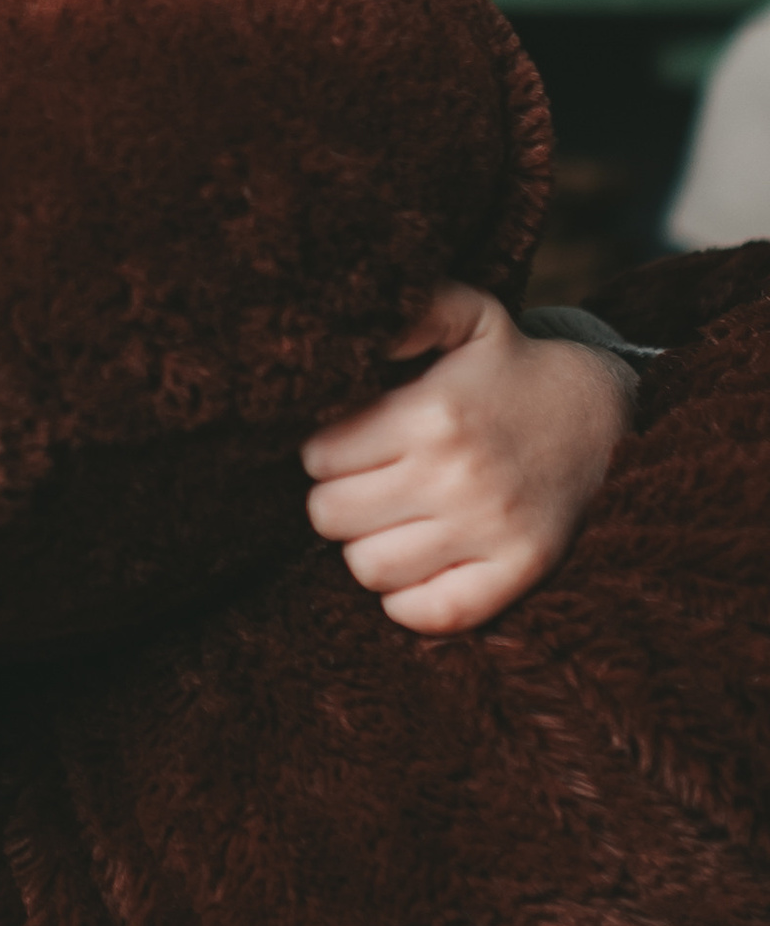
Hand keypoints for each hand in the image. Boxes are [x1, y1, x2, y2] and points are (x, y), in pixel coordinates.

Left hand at [301, 282, 633, 635]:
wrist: (607, 416)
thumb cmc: (512, 370)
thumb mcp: (468, 317)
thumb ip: (407, 311)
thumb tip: (347, 329)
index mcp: (435, 415)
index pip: (319, 457)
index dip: (325, 450)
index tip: (349, 443)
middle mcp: (460, 477)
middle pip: (330, 516)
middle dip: (337, 498)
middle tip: (368, 483)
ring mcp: (492, 531)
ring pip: (367, 569)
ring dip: (368, 546)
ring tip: (394, 519)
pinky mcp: (519, 572)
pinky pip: (428, 614)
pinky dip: (409, 598)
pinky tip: (420, 562)